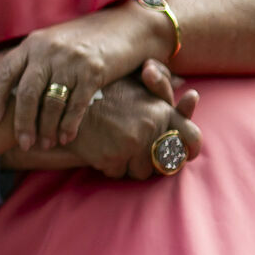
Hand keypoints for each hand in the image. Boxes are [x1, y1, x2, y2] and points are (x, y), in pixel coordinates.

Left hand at [0, 4, 171, 148]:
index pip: (4, 73)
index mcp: (31, 44)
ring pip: (51, 102)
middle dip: (22, 122)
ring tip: (45, 144)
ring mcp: (70, 61)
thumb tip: (11, 94)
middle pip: (26, 93)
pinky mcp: (93, 71)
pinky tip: (66, 137)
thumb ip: (33, 63)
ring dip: (47, 128)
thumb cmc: (84, 40)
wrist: (126, 26)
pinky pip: (76, 105)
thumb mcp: (52, 43)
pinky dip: (69, 124)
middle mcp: (47, 51)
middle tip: (24, 143)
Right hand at [59, 62, 202, 178]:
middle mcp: (149, 127)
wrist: (62, 100)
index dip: (190, 149)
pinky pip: (118, 174)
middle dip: (154, 160)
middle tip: (141, 153)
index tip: (184, 153)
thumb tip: (186, 88)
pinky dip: (110, 166)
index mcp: (159, 108)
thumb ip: (160, 84)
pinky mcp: (111, 157)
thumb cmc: (99, 90)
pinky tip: (100, 150)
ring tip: (115, 147)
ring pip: (142, 172)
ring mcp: (130, 144)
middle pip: (165, 162)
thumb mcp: (132, 80)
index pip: (192, 137)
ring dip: (130, 165)